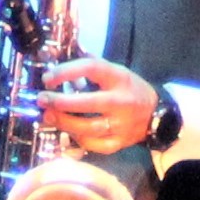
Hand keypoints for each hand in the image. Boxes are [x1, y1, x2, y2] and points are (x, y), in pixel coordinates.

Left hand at [38, 57, 160, 154]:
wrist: (157, 115)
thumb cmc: (130, 90)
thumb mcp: (117, 71)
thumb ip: (92, 65)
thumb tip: (63, 55)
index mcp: (119, 78)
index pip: (91, 69)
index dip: (66, 71)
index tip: (48, 77)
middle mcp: (121, 102)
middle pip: (87, 103)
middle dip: (60, 102)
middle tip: (42, 99)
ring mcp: (121, 125)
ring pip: (87, 128)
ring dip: (63, 122)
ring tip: (48, 115)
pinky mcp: (119, 143)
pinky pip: (93, 145)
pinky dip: (78, 139)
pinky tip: (68, 131)